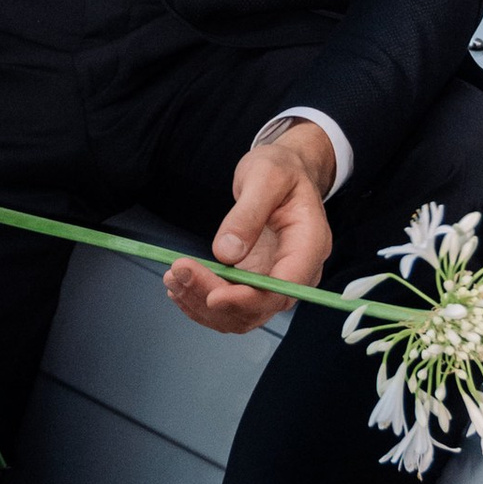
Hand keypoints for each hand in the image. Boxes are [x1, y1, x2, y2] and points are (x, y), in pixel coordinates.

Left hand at [164, 126, 334, 333]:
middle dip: (213, 298)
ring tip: (173, 277)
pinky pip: (232, 304)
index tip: (212, 295)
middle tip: (178, 272)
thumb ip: (248, 213)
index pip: (282, 289)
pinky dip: (203, 301)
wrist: (286, 170)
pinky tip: (181, 286)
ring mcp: (276, 279)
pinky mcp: (256, 280)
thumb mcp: (266, 176)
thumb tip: (226, 253)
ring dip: (203, 304)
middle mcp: (296, 272)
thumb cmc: (281, 169)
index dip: (247, 300)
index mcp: (309, 246)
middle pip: (258, 307)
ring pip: (241, 313)